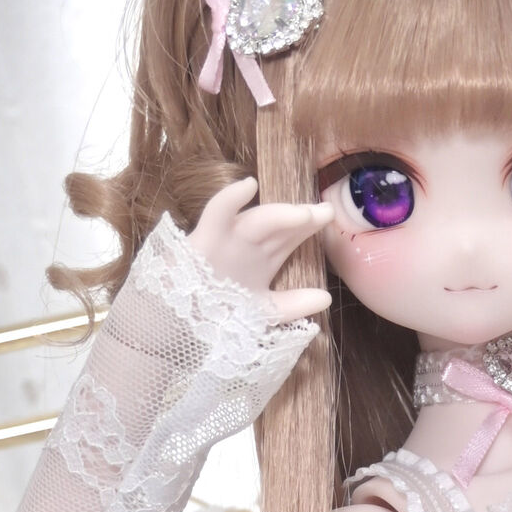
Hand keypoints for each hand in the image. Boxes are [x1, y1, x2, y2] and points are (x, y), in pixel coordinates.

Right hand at [189, 176, 332, 320]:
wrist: (178, 325)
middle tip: (326, 212)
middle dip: (302, 218)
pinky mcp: (204, 239)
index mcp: (263, 258)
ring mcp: (227, 239)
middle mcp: (248, 244)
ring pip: (257, 220)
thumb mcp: (262, 313)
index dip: (311, 226)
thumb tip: (326, 298)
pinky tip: (248, 186)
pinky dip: (229, 199)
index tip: (333, 218)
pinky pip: (216, 214)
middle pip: (280, 226)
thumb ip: (293, 306)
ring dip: (279, 215)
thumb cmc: (217, 315)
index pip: (291, 237)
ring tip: (304, 214)